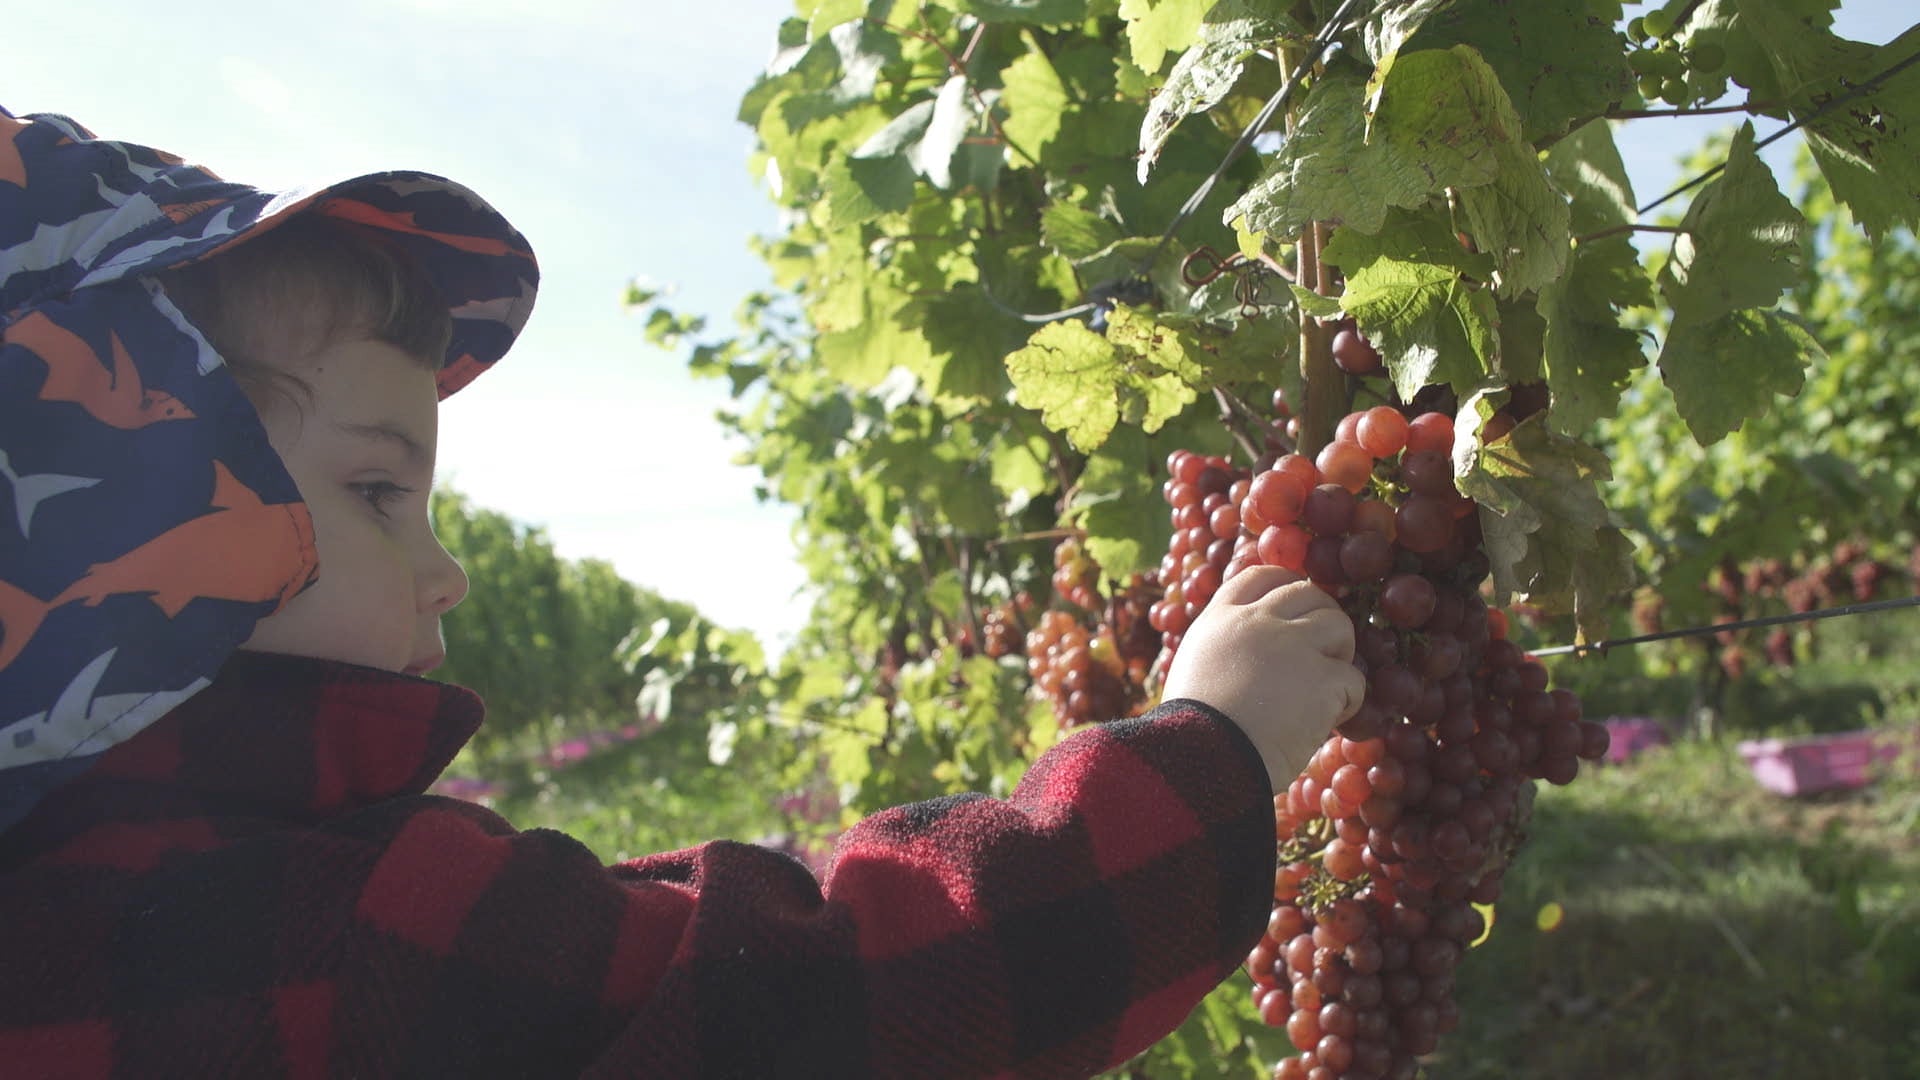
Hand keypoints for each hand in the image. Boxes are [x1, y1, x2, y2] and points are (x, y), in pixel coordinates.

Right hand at [1161, 565, 1365, 790]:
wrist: (1203, 759)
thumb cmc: (1190, 730)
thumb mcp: (1192, 669)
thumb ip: (1222, 647)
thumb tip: (1246, 653)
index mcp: (1221, 617)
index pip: (1260, 576)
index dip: (1285, 585)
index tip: (1297, 605)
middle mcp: (1258, 621)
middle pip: (1307, 593)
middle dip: (1321, 618)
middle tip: (1322, 652)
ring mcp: (1293, 645)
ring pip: (1339, 625)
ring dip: (1341, 652)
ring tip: (1328, 684)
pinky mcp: (1322, 679)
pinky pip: (1354, 679)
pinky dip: (1348, 701)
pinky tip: (1330, 721)